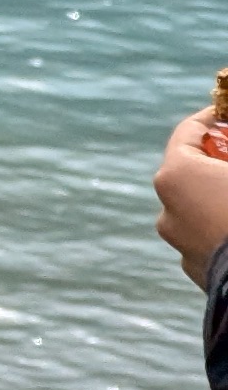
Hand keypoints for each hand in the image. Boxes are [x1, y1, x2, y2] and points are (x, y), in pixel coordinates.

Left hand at [155, 112, 227, 286]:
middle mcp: (168, 209)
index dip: (215, 116)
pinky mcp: (199, 272)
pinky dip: (226, 225)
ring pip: (202, 206)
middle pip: (192, 169)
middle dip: (220, 158)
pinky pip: (212, 236)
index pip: (190, 130)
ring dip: (222, 195)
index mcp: (176, 175)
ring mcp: (180, 245)